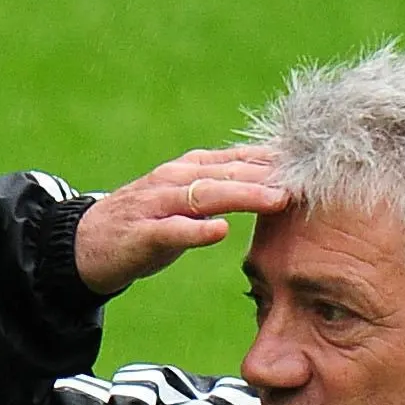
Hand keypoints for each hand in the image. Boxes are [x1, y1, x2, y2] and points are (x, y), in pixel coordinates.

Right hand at [74, 147, 288, 293]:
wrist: (90, 244)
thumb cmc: (149, 224)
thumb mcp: (191, 203)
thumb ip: (225, 192)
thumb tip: (273, 186)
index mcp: (192, 169)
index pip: (240, 160)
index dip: (275, 163)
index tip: (314, 167)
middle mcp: (176, 178)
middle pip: (230, 172)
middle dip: (270, 176)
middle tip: (308, 181)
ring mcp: (158, 204)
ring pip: (206, 195)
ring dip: (243, 195)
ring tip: (276, 199)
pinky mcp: (142, 232)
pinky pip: (172, 230)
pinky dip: (195, 230)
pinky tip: (220, 232)